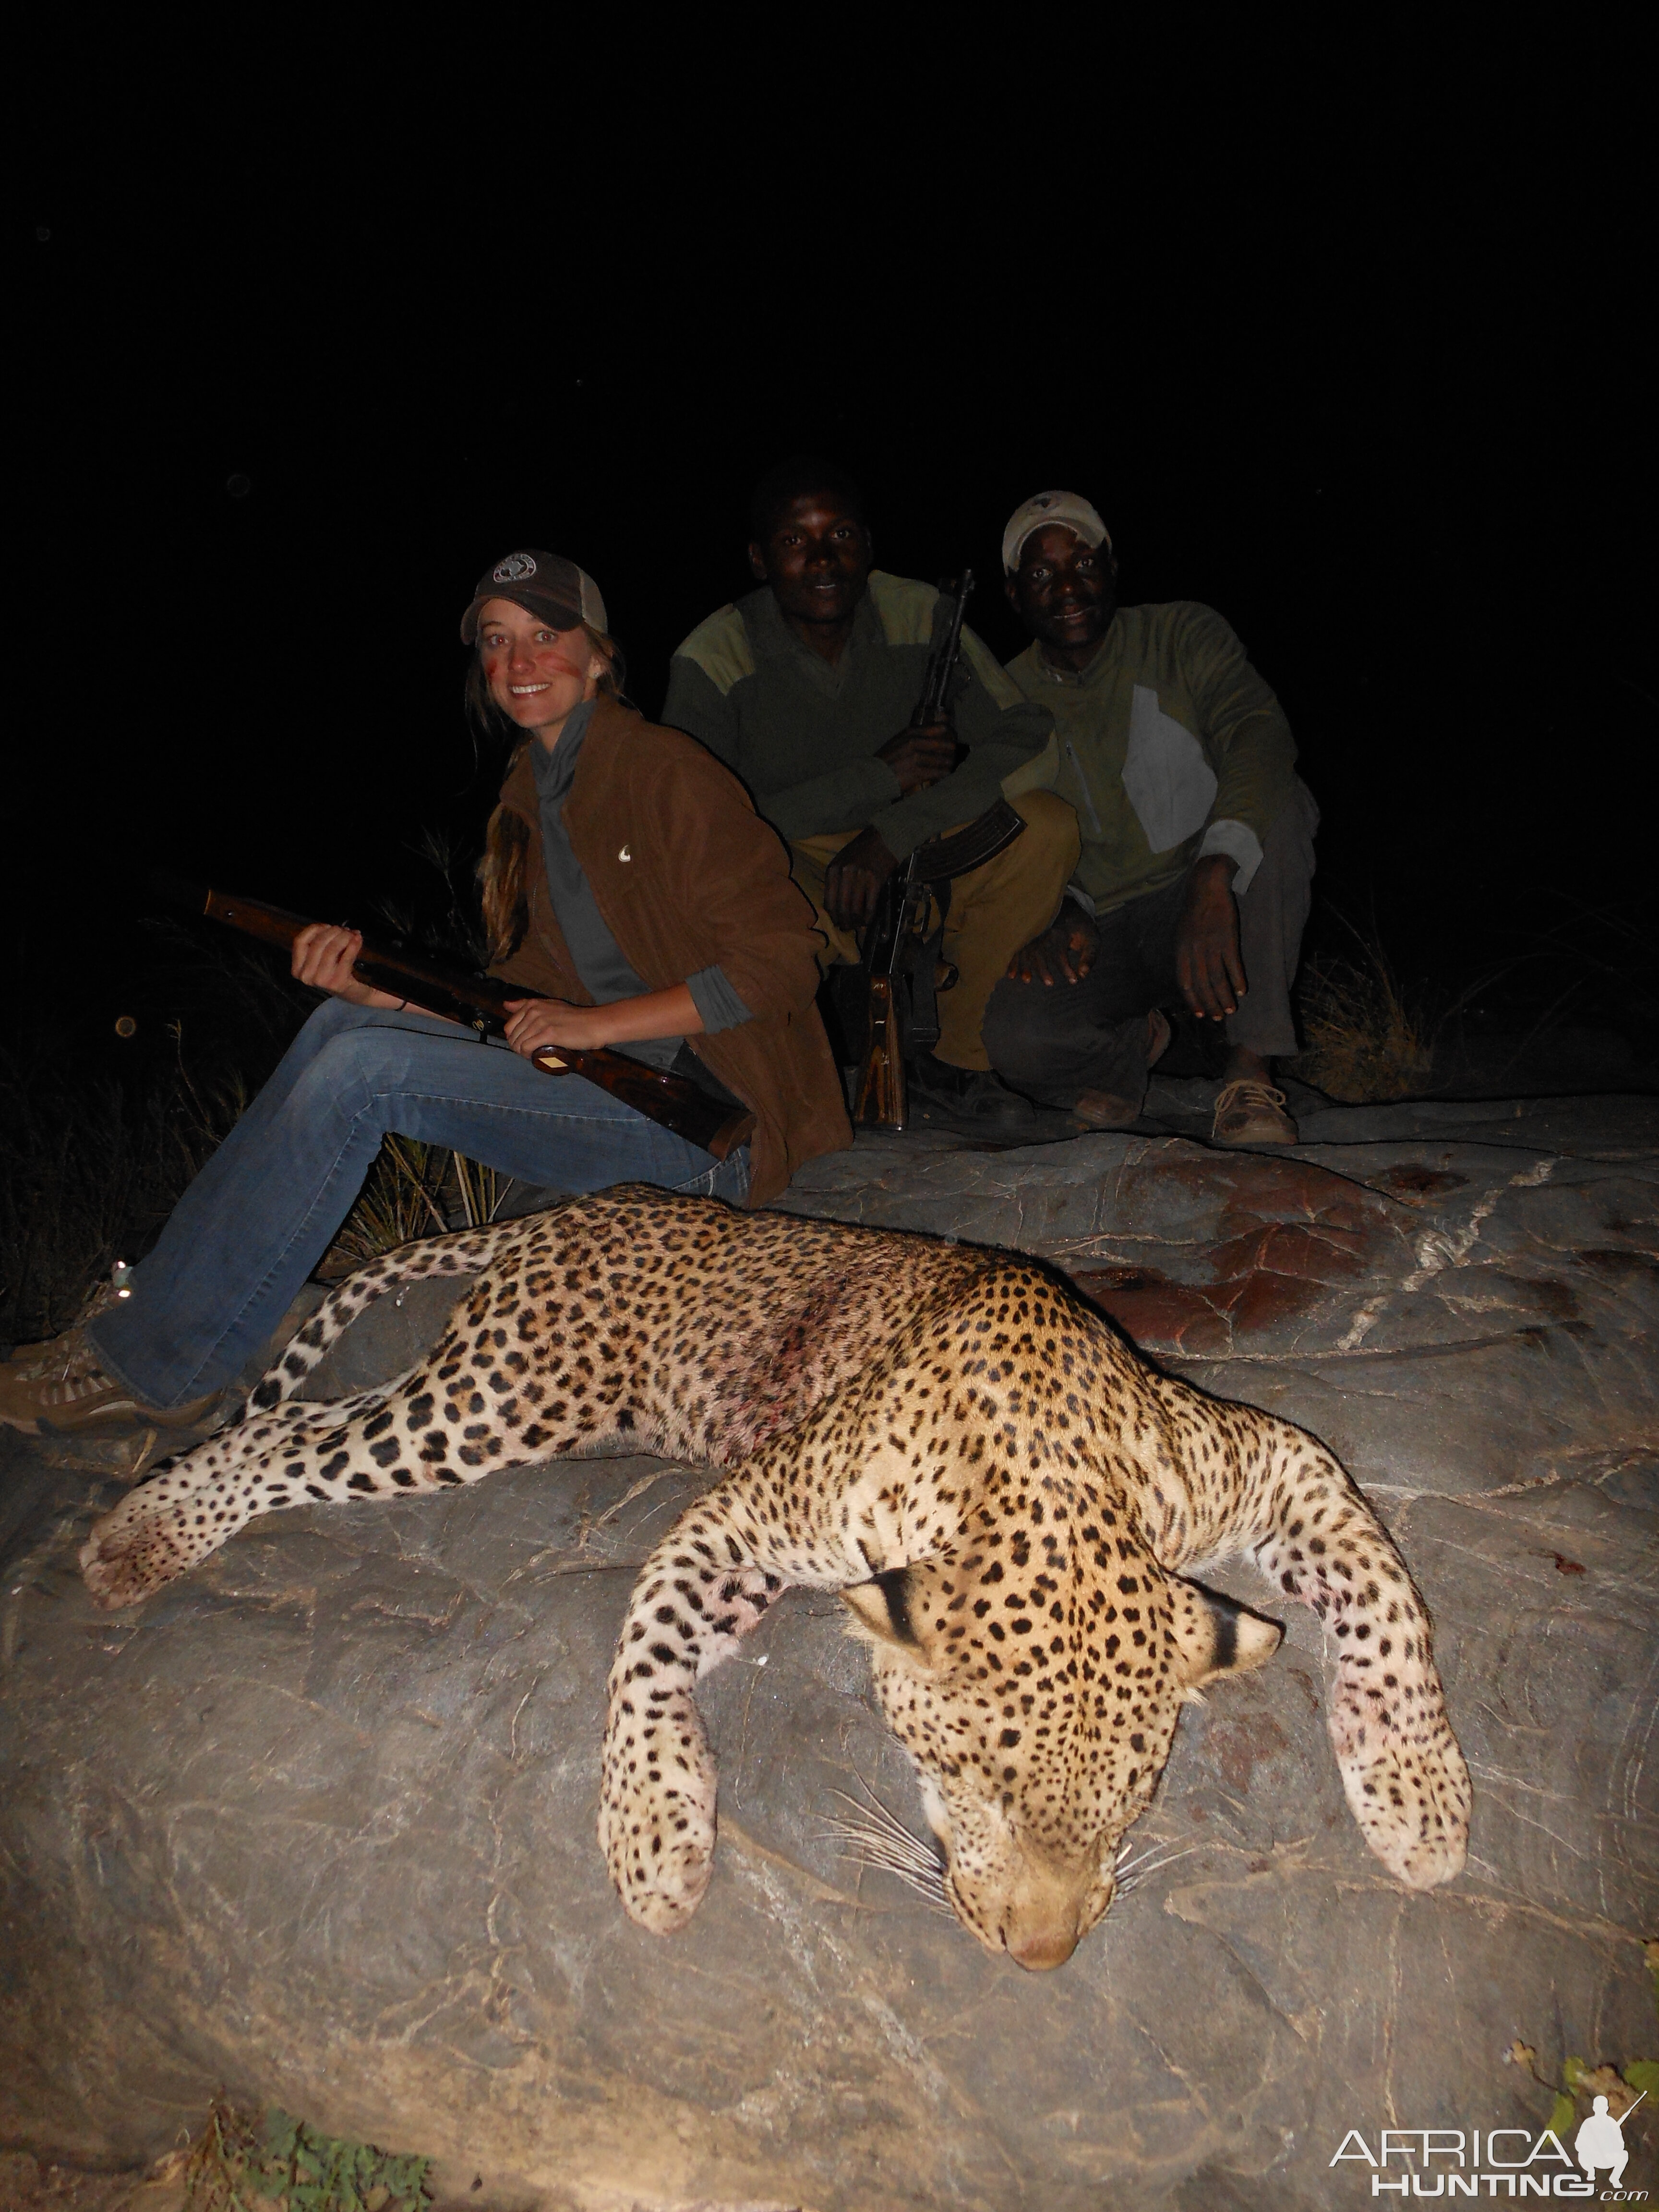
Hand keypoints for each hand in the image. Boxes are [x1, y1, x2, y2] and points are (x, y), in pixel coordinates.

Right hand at [291, 923, 398, 1007]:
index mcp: (297, 969)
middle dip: (333, 932)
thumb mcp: (321, 959)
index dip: (314, 929)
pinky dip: (353, 945)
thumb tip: (335, 927)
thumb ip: (321, 942)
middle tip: (344, 930)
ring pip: (331, 948)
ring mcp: (321, 980)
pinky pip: (346, 957)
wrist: (352, 993)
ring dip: (344, 937)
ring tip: (352, 934)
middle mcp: (306, 976)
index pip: (300, 942)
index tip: (327, 925)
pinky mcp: (338, 982)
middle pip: (318, 943)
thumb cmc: (335, 972)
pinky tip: (358, 939)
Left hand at [502, 997, 618, 1059]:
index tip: (527, 1043)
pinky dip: (528, 1055)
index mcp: (532, 1004)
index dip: (515, 1038)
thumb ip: (527, 1005)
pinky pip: (527, 1048)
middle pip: (512, 1036)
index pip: (509, 1025)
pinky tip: (536, 1056)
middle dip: (518, 1047)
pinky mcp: (548, 1034)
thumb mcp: (549, 1006)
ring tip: (535, 1054)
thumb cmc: (575, 1018)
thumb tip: (505, 1004)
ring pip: (518, 1044)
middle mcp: (534, 1011)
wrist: (596, 1024)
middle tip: (532, 1052)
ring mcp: (540, 1022)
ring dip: (523, 1053)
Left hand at [823, 826, 900, 930]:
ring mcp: (860, 878)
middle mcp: (845, 874)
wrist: (883, 840)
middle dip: (843, 922)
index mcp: (833, 870)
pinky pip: (870, 906)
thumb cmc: (861, 852)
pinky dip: (868, 917)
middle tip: (847, 928)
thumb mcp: (841, 862)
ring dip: (856, 922)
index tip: (836, 922)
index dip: (832, 916)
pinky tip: (868, 921)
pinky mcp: (875, 881)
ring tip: (857, 925)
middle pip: (841, 908)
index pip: (829, 901)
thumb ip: (836, 882)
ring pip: (855, 909)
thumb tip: (835, 908)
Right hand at [876, 719, 958, 793]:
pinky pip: (937, 772)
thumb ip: (914, 735)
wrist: (874, 776)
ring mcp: (915, 758)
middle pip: (941, 744)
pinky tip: (944, 774)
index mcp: (909, 734)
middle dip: (950, 748)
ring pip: (941, 759)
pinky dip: (943, 773)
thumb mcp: (897, 741)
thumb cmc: (887, 760)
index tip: (952, 735)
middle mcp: (913, 743)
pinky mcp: (917, 772)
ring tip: (949, 764)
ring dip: (948, 762)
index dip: (948, 731)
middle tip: (953, 752)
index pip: (937, 728)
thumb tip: (934, 729)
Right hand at [1007, 903, 1098, 985]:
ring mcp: (1033, 933)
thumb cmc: (1082, 928)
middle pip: (1040, 952)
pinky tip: (1010, 975)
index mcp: (1060, 931)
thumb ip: (1089, 958)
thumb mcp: (1091, 940)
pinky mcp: (1027, 935)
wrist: (1068, 908)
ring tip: (1027, 980)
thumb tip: (1083, 975)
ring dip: (1025, 967)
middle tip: (1050, 983)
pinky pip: (1017, 949)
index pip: (1060, 952)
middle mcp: (1044, 931)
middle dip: (1043, 970)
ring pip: (1026, 952)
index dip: (1066, 968)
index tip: (1073, 981)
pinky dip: (1013, 962)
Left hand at [1175, 855, 1246, 1019]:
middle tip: (1219, 1017)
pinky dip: (1237, 979)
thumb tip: (1188, 979)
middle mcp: (1194, 951)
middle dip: (1210, 1004)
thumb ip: (1185, 956)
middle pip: (1202, 985)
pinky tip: (1242, 991)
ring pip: (1217, 979)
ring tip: (1231, 1010)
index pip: (1185, 983)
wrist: (1207, 887)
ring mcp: (1211, 945)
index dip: (1193, 1001)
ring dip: (1224, 998)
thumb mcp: (1181, 934)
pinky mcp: (1228, 938)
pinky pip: (1233, 965)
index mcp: (1181, 951)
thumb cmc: (1194, 911)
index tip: (1201, 1014)